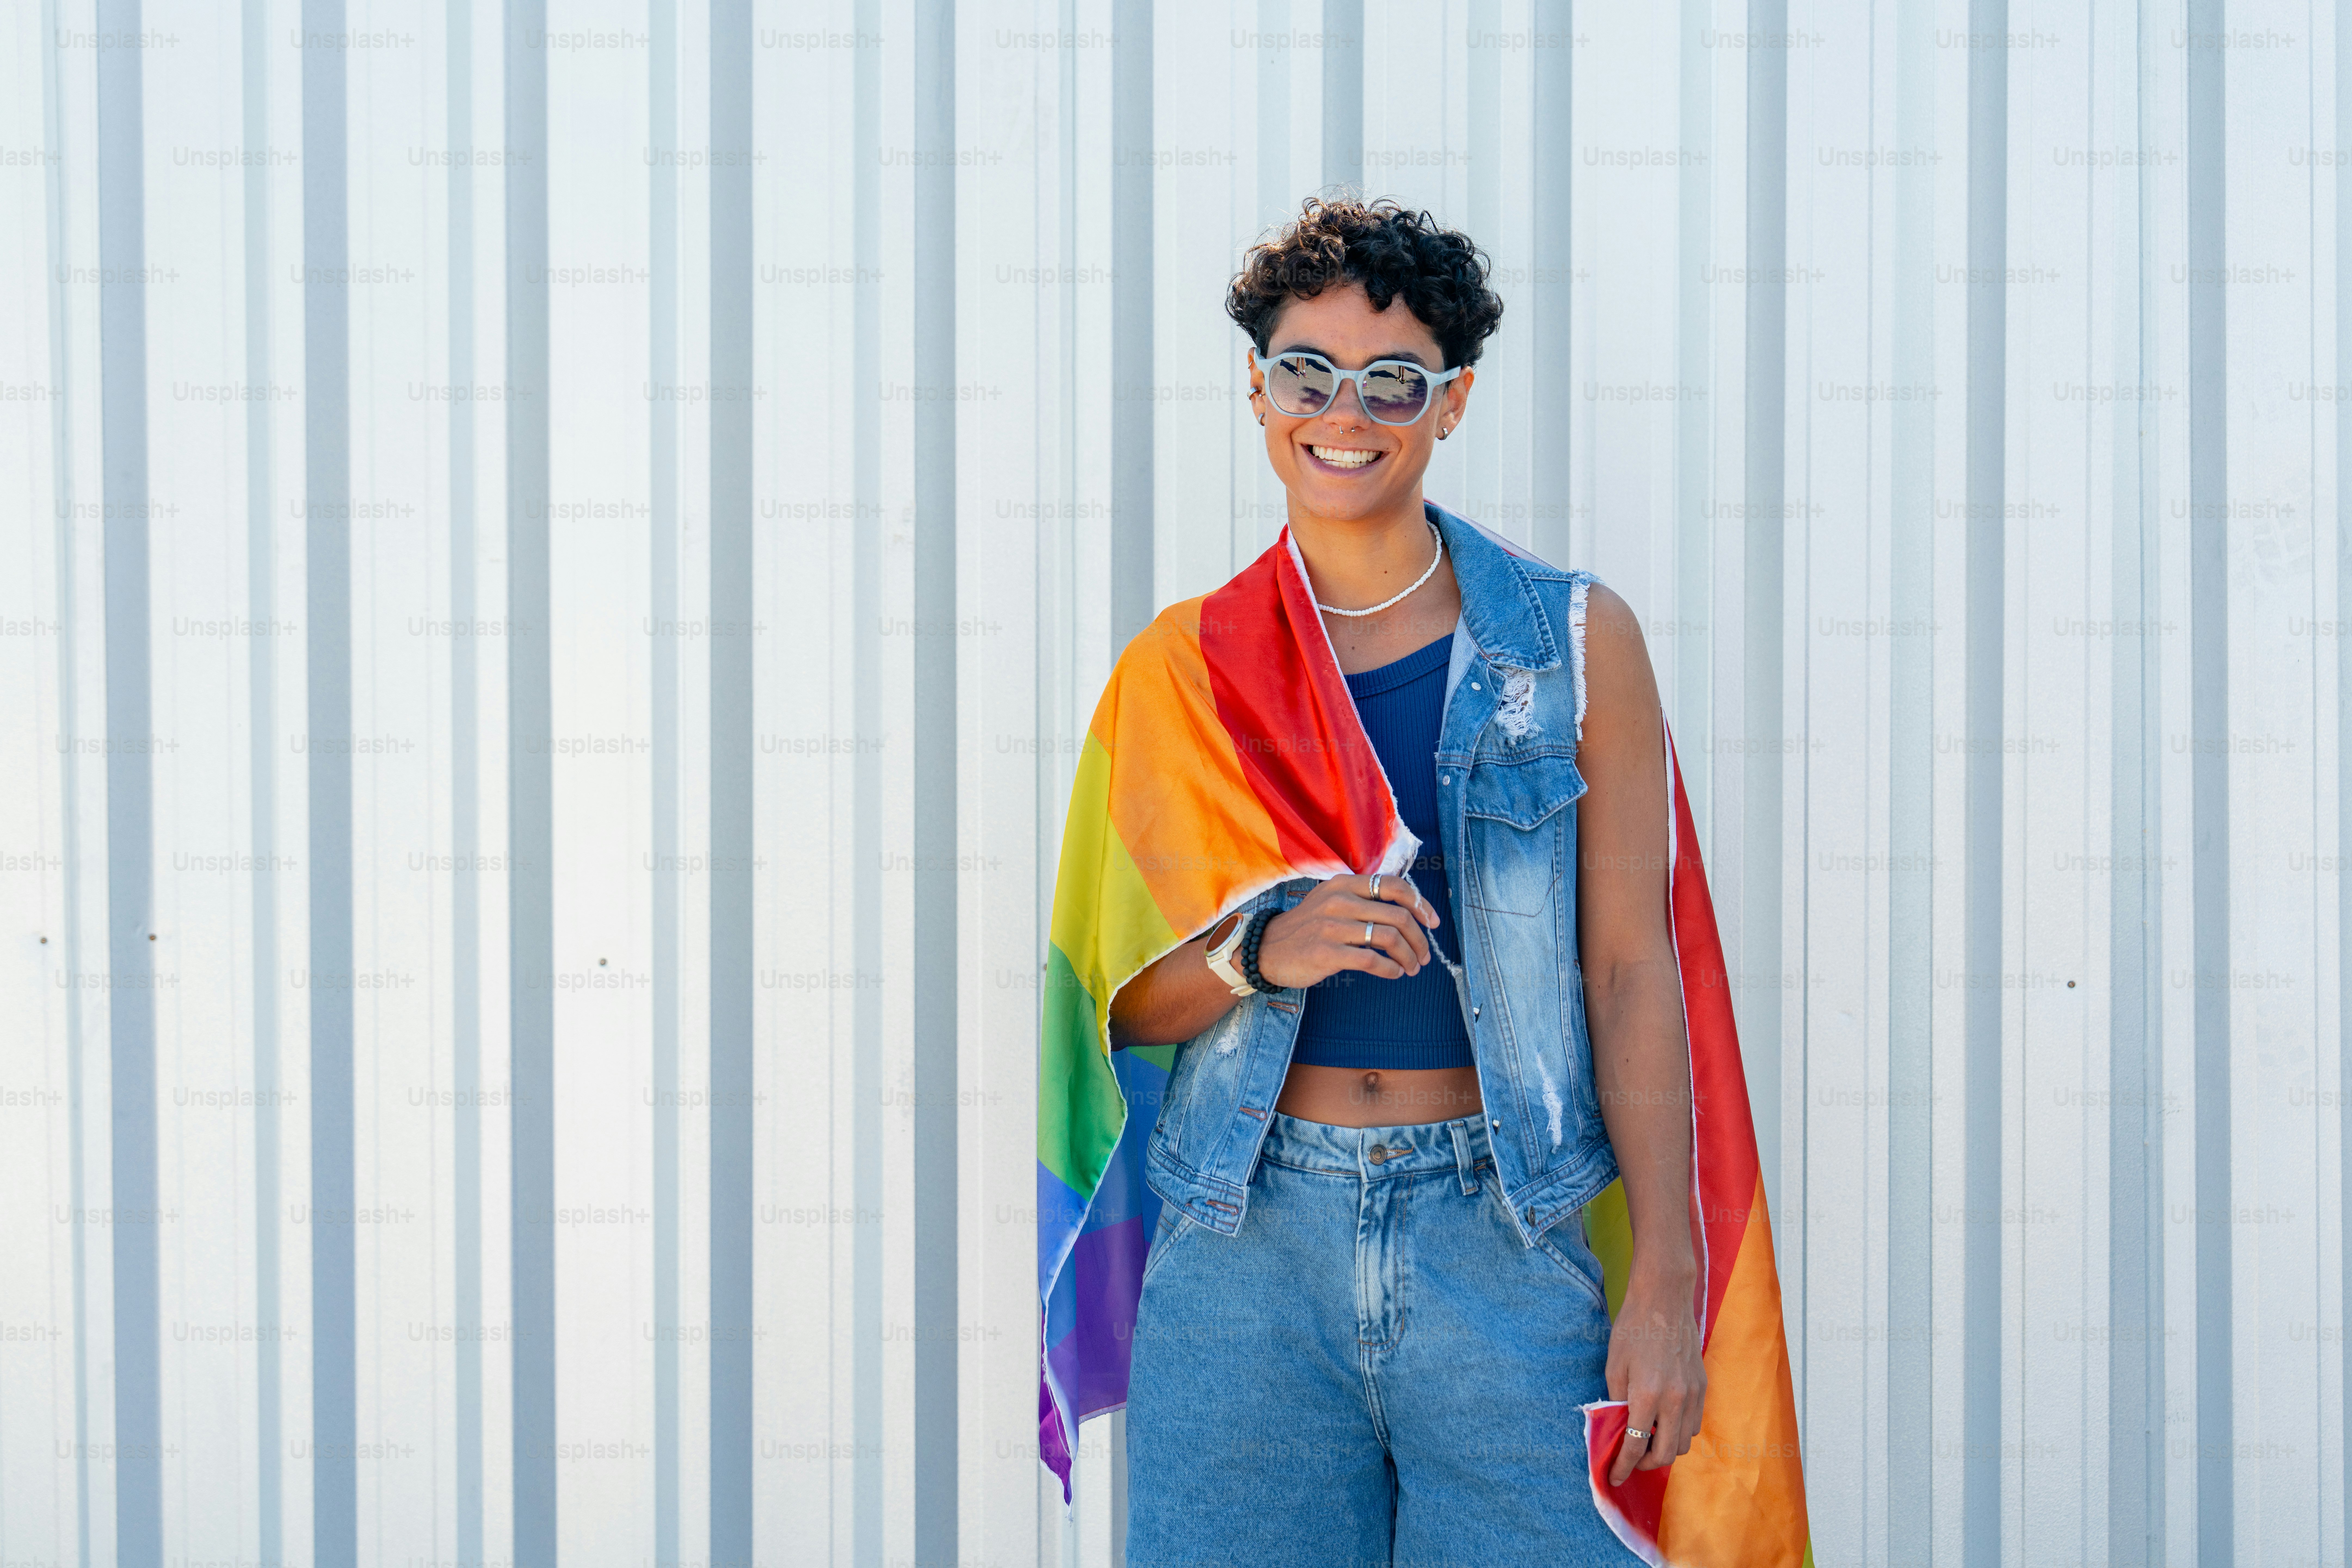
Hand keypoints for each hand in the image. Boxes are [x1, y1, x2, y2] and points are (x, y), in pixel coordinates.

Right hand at [1255, 874, 1438, 989]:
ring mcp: (1332, 927)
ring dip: (1409, 956)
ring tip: (1412, 968)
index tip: (1432, 922)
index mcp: (1345, 884)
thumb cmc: (1307, 927)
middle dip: (1419, 940)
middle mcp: (1340, 901)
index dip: (1420, 904)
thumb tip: (1406, 908)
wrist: (1266, 948)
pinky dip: (1390, 969)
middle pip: (1398, 916)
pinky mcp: (1326, 953)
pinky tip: (1393, 974)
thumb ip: (1363, 899)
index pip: (1395, 886)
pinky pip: (1371, 960)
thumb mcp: (1331, 899)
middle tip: (1424, 955)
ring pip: (1388, 939)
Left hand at [1604, 1269, 1705, 1485]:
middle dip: (1647, 1464)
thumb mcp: (1614, 1365)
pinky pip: (1694, 1423)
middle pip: (1667, 1454)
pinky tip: (1664, 1418)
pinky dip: (1679, 1430)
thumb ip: (1616, 1402)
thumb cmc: (1633, 1328)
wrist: (1664, 1299)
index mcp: (1647, 1394)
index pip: (1635, 1446)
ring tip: (1647, 1437)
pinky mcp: (1703, 1387)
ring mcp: (1693, 1394)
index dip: (1623, 1467)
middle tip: (1632, 1459)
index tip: (1613, 1478)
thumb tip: (1617, 1429)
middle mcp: (1675, 1399)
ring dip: (1665, 1447)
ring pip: (1684, 1442)